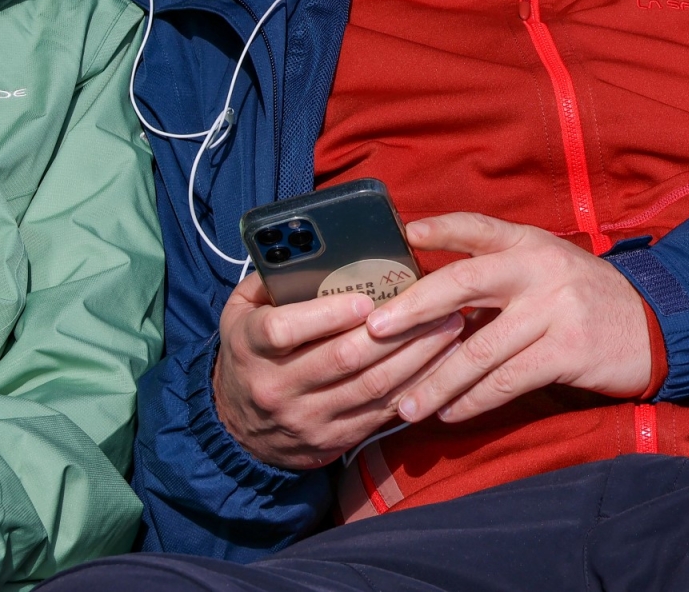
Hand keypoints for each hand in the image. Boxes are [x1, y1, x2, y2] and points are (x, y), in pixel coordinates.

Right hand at [212, 271, 463, 470]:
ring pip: (370, 387)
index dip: (326, 315)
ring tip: (449, 329)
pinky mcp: (332, 439)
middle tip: (435, 305)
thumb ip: (269, 282)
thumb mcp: (239, 314)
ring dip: (416, 358)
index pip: (284, 330)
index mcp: (250, 347)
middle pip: (342, 359)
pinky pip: (381, 413)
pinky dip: (414, 388)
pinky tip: (440, 366)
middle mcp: (277, 386)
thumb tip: (310, 248)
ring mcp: (307, 418)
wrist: (239, 430)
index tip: (365, 299)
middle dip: (395, 332)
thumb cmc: (249, 355)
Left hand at [365, 213, 652, 425]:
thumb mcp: (546, 266)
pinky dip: (472, 401)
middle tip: (373, 332)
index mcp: (529, 242)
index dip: (440, 227)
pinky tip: (449, 414)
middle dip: (412, 309)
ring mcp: (554, 309)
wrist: (654, 326)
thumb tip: (426, 298)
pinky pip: (506, 380)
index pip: (477, 226)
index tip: (404, 233)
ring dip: (435, 380)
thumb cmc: (582, 298)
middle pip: (463, 283)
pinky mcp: (567, 350)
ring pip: (478, 348)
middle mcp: (539, 268)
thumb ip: (497, 272)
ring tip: (404, 403)